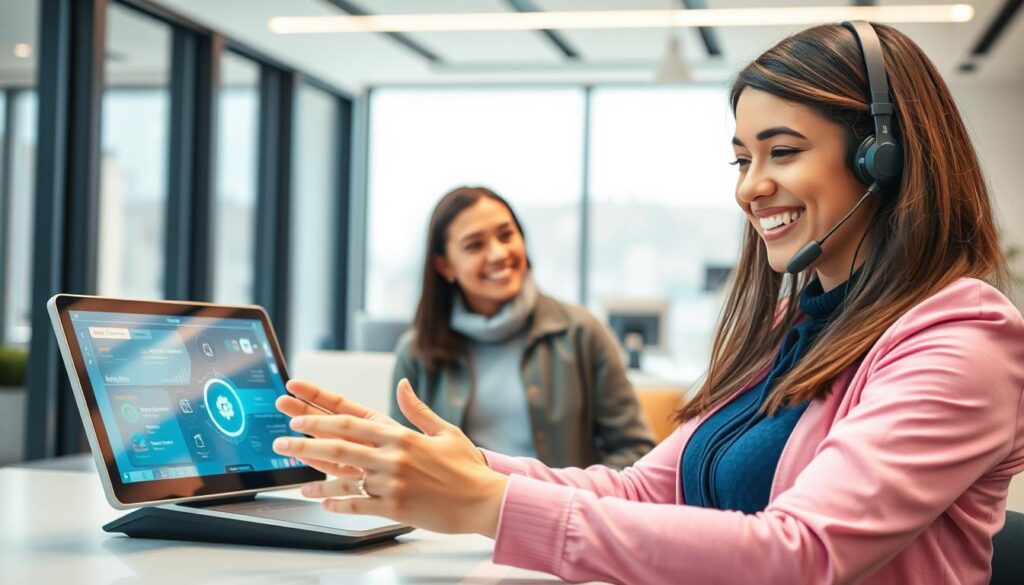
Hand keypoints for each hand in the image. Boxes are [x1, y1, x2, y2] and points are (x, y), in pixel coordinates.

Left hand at [273, 379, 507, 536]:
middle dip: (303, 441)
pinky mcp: (394, 507)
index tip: (295, 405)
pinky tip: (324, 502)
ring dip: (314, 478)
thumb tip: (402, 385)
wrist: (484, 500)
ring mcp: (391, 482)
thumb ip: (417, 409)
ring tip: (296, 482)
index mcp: (401, 433)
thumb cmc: (466, 467)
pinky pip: (356, 505)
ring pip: (341, 477)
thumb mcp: (444, 431)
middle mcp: (392, 455)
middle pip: (337, 444)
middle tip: (281, 440)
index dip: (318, 409)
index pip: (350, 417)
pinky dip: (337, 504)